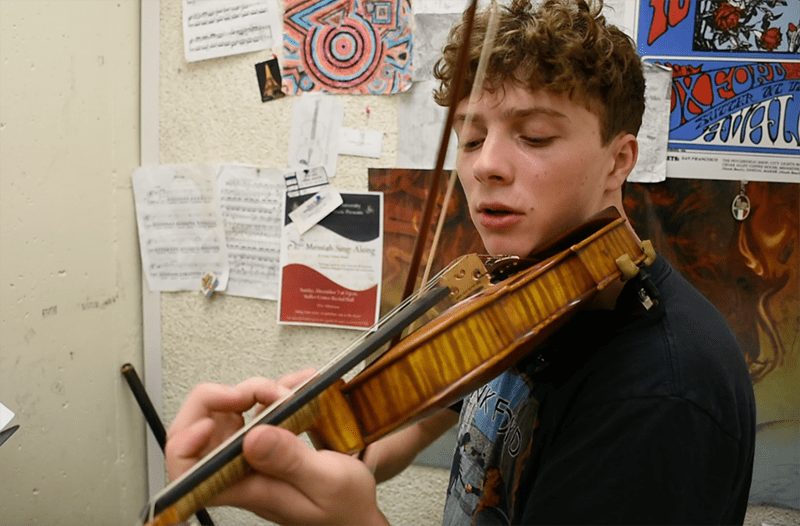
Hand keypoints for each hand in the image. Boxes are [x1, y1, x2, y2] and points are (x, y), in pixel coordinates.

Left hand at [165, 369, 388, 525]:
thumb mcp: (326, 481)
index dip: (186, 440)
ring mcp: (250, 454)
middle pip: (198, 430)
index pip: (186, 469)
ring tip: (285, 391)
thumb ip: (290, 461)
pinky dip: (274, 391)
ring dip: (253, 391)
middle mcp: (239, 470)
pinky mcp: (265, 441)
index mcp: (244, 487)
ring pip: (225, 412)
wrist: (356, 510)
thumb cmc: (342, 506)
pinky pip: (255, 408)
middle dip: (220, 399)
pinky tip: (298, 388)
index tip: (213, 418)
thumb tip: (253, 438)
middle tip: (252, 393)